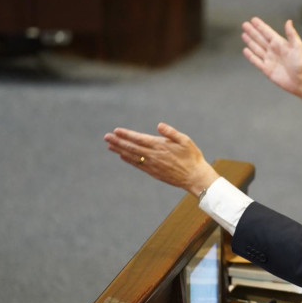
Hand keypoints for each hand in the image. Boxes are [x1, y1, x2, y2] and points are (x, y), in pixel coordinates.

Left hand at [104, 123, 219, 196]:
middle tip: (106, 137)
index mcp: (160, 146)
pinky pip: (138, 165)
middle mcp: (153, 156)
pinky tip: (122, 156)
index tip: (116, 131)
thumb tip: (159, 125)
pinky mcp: (153, 172)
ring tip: (110, 145)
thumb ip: (171, 132)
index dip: (126, 135)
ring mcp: (152, 165)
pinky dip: (128, 160)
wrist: (195, 177)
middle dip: (118, 141)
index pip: (139, 139)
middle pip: (132, 147)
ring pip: (132, 156)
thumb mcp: (185, 140)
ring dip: (120, 150)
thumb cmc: (192, 157)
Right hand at [241, 17, 301, 101]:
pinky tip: (245, 50)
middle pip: (260, 39)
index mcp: (280, 43)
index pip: (267, 32)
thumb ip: (292, 34)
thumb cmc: (301, 63)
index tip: (253, 19)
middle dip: (252, 32)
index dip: (260, 26)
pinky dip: (250, 56)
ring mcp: (269, 60)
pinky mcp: (266, 69)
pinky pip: (256, 61)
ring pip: (257, 48)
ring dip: (250, 41)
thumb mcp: (298, 46)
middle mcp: (273, 50)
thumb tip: (289, 21)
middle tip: (244, 24)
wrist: (300, 81)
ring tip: (243, 34)